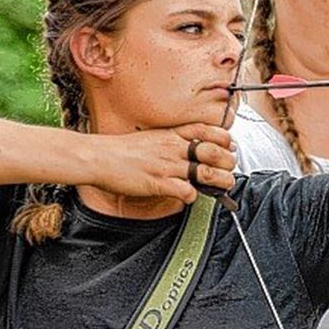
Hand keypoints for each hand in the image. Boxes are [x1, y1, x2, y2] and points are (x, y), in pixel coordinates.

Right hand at [89, 122, 236, 203]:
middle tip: (229, 169)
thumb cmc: (122, 149)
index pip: (210, 131)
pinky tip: (190, 196)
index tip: (230, 147)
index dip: (225, 140)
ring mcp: (168, 165)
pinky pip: (186, 191)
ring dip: (221, 181)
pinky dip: (193, 196)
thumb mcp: (153, 137)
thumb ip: (173, 141)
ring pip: (207, 173)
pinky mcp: (159, 183)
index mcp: (173, 134)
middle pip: (215, 152)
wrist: (98, 157)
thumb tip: (190, 148)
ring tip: (223, 186)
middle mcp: (174, 148)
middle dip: (228, 162)